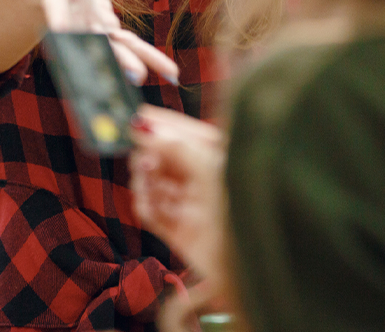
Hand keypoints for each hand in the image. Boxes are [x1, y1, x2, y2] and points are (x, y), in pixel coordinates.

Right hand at [38, 0, 179, 86]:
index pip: (57, 3)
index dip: (60, 17)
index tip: (61, 32)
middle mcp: (72, 13)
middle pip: (88, 37)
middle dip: (108, 56)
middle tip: (133, 73)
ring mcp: (89, 25)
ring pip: (111, 47)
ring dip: (130, 63)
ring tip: (147, 79)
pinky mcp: (105, 28)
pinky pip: (128, 44)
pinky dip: (148, 58)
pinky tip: (171, 74)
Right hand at [129, 106, 226, 287]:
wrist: (248, 266)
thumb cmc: (240, 211)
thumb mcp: (209, 170)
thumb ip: (177, 147)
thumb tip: (145, 128)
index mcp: (219, 159)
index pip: (185, 133)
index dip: (161, 124)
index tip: (137, 118)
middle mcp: (203, 179)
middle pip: (163, 158)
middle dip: (149, 156)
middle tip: (145, 161)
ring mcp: (190, 205)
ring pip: (152, 183)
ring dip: (144, 182)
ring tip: (148, 183)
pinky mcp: (178, 229)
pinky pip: (150, 210)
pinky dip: (145, 205)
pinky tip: (149, 205)